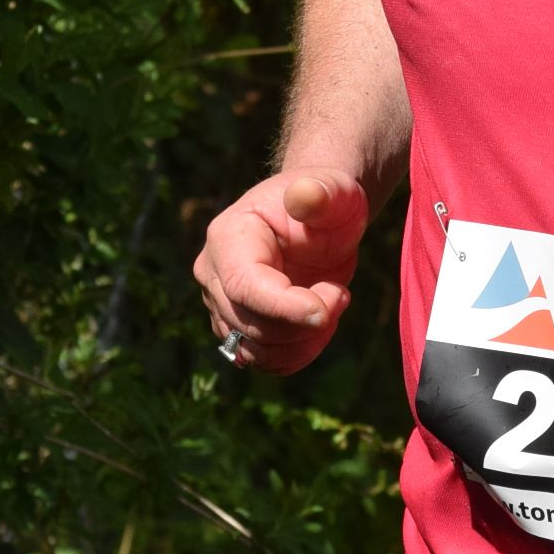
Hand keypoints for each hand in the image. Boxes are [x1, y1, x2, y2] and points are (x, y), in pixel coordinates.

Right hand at [192, 167, 367, 373]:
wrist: (321, 222)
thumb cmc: (327, 203)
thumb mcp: (333, 192)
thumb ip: (321, 194)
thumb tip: (305, 196)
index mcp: (228, 237)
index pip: (244, 286)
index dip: (285, 307)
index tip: (329, 308)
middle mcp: (214, 275)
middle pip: (250, 324)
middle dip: (304, 321)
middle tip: (340, 293)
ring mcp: (222, 305)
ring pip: (256, 351)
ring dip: (304, 340)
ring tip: (331, 302)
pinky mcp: (239, 329)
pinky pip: (266, 361)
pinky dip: (299, 353)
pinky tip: (320, 326)